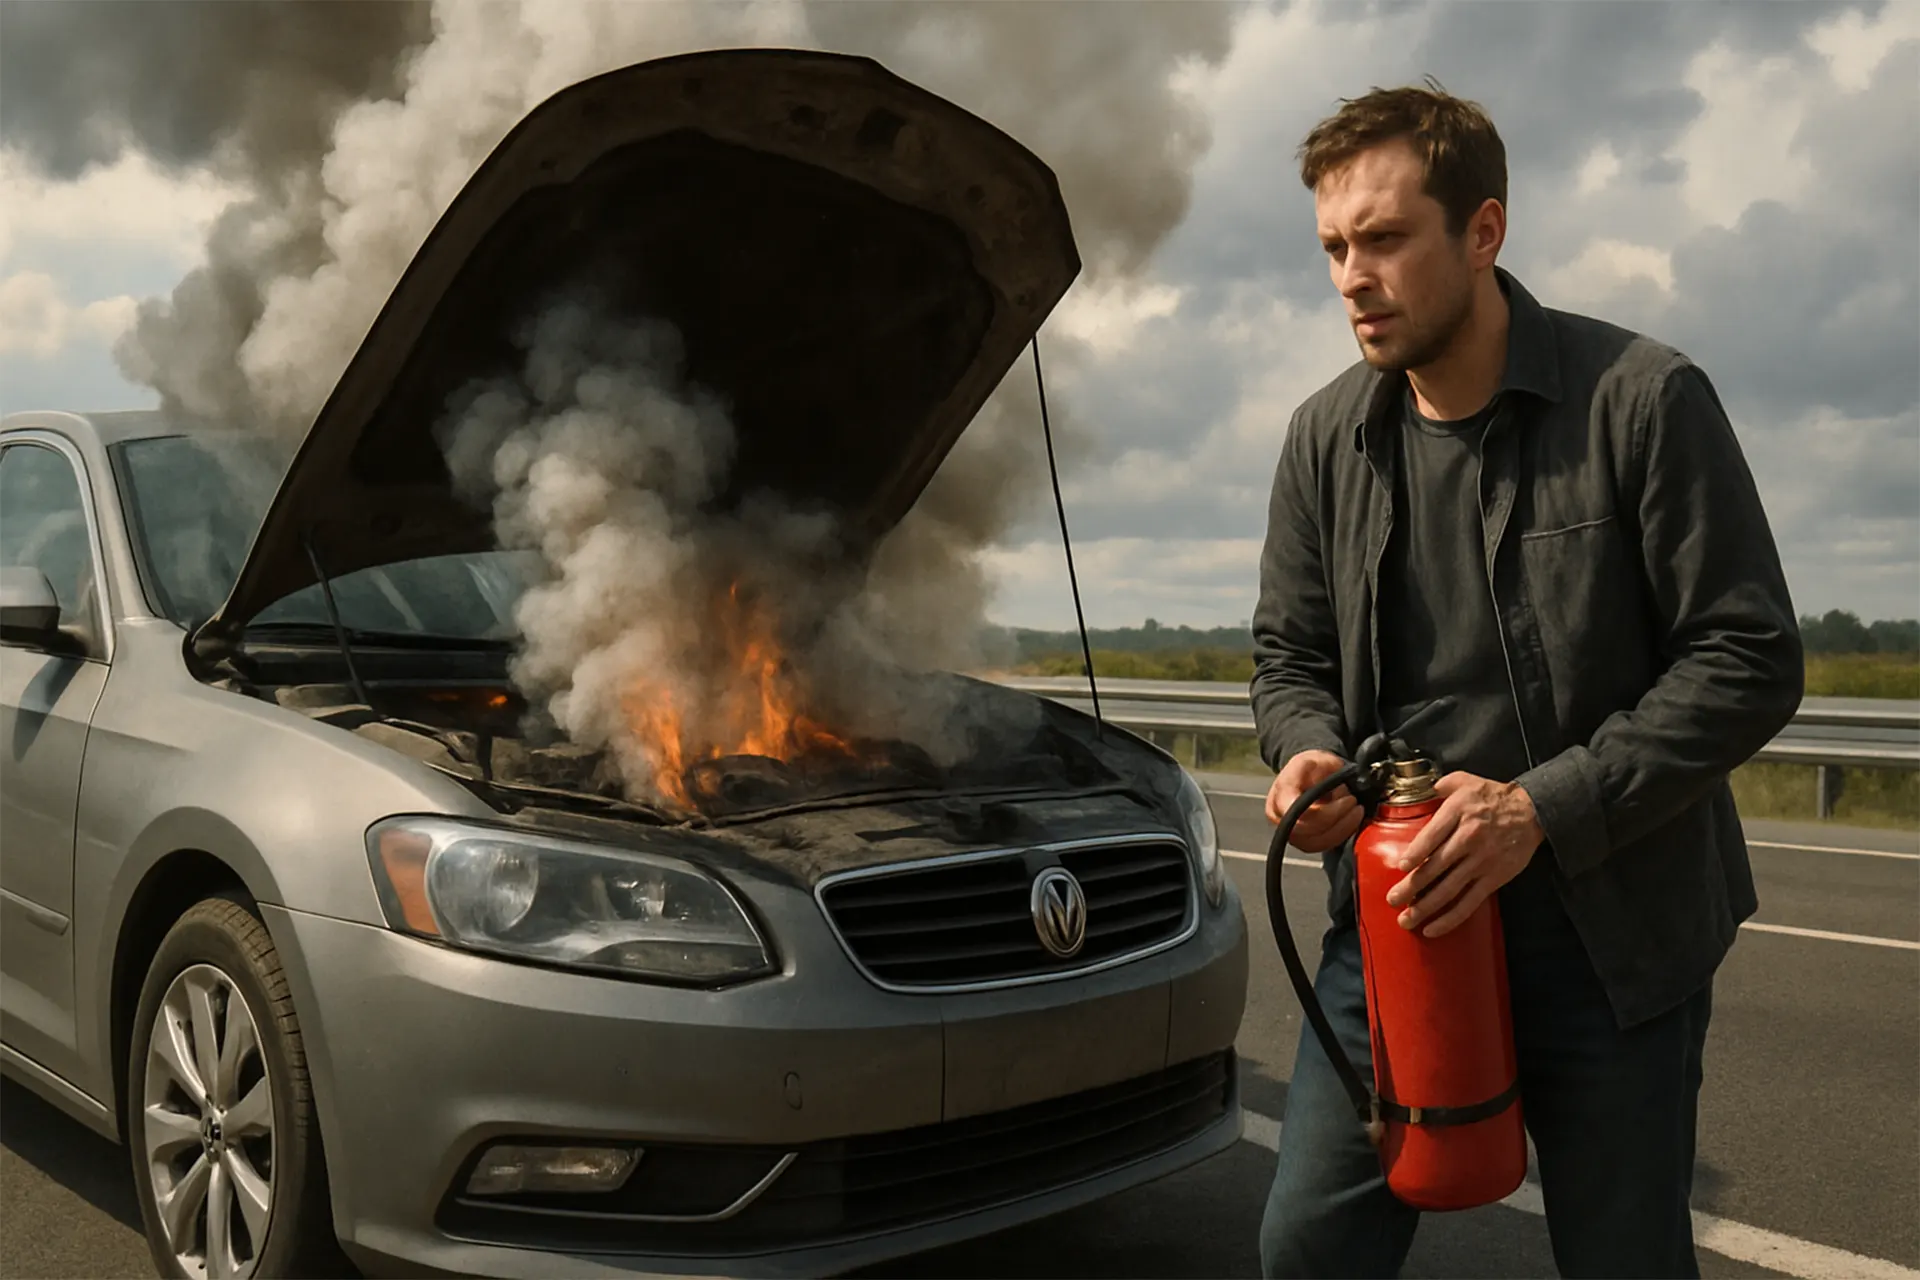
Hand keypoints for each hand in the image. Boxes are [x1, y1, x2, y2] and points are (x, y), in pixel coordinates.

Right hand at [1267, 750, 1363, 852]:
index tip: (1348, 799)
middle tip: (1354, 803)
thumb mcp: (1315, 759)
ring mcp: (1288, 830)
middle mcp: (1279, 816)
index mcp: (1280, 793)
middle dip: (1338, 820)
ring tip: (1355, 811)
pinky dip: (1340, 835)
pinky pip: (1321, 847)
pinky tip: (1349, 821)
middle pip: (1308, 831)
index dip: (1327, 813)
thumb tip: (1338, 791)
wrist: (1306, 774)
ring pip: (1316, 843)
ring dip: (1342, 829)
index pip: (1299, 814)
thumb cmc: (1311, 767)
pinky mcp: (1300, 840)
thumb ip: (1324, 774)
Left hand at [1385, 773, 1544, 936]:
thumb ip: (1441, 785)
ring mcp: (1482, 861)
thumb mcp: (1466, 780)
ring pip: (1449, 889)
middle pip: (1436, 867)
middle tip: (1392, 899)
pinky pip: (1469, 902)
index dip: (1416, 853)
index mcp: (1458, 813)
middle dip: (1411, 887)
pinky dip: (1451, 918)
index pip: (1432, 836)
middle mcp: (1469, 838)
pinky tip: (1433, 928)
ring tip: (1406, 920)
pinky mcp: (1493, 878)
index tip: (1400, 867)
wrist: (1533, 811)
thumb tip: (1422, 791)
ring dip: (1425, 907)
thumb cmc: (1493, 797)